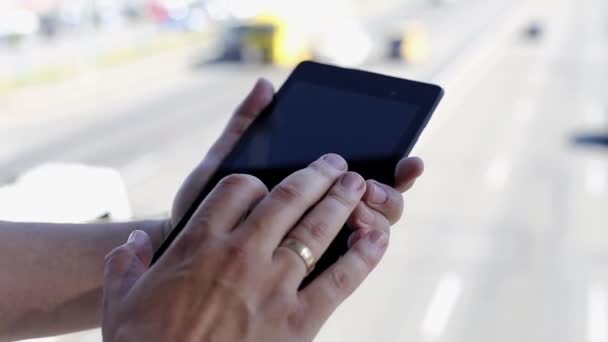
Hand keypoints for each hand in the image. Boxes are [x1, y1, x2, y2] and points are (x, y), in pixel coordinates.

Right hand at [103, 155, 388, 341]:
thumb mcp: (121, 302)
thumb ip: (125, 263)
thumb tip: (132, 241)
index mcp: (198, 243)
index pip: (236, 189)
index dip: (256, 180)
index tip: (266, 182)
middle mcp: (240, 255)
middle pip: (287, 199)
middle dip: (315, 175)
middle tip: (335, 163)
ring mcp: (272, 285)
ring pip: (316, 230)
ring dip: (341, 201)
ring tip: (358, 184)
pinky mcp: (298, 320)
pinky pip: (340, 280)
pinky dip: (363, 256)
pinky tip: (377, 238)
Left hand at [169, 78, 423, 240]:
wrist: (179, 251)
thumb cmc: (201, 208)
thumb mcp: (220, 167)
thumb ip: (244, 128)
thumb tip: (264, 86)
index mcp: (311, 188)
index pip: (366, 175)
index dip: (396, 168)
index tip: (409, 160)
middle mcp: (323, 214)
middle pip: (379, 202)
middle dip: (385, 193)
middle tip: (363, 185)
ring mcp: (320, 244)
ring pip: (373, 230)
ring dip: (376, 215)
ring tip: (357, 207)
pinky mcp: (308, 274)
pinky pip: (347, 264)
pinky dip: (361, 250)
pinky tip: (357, 236)